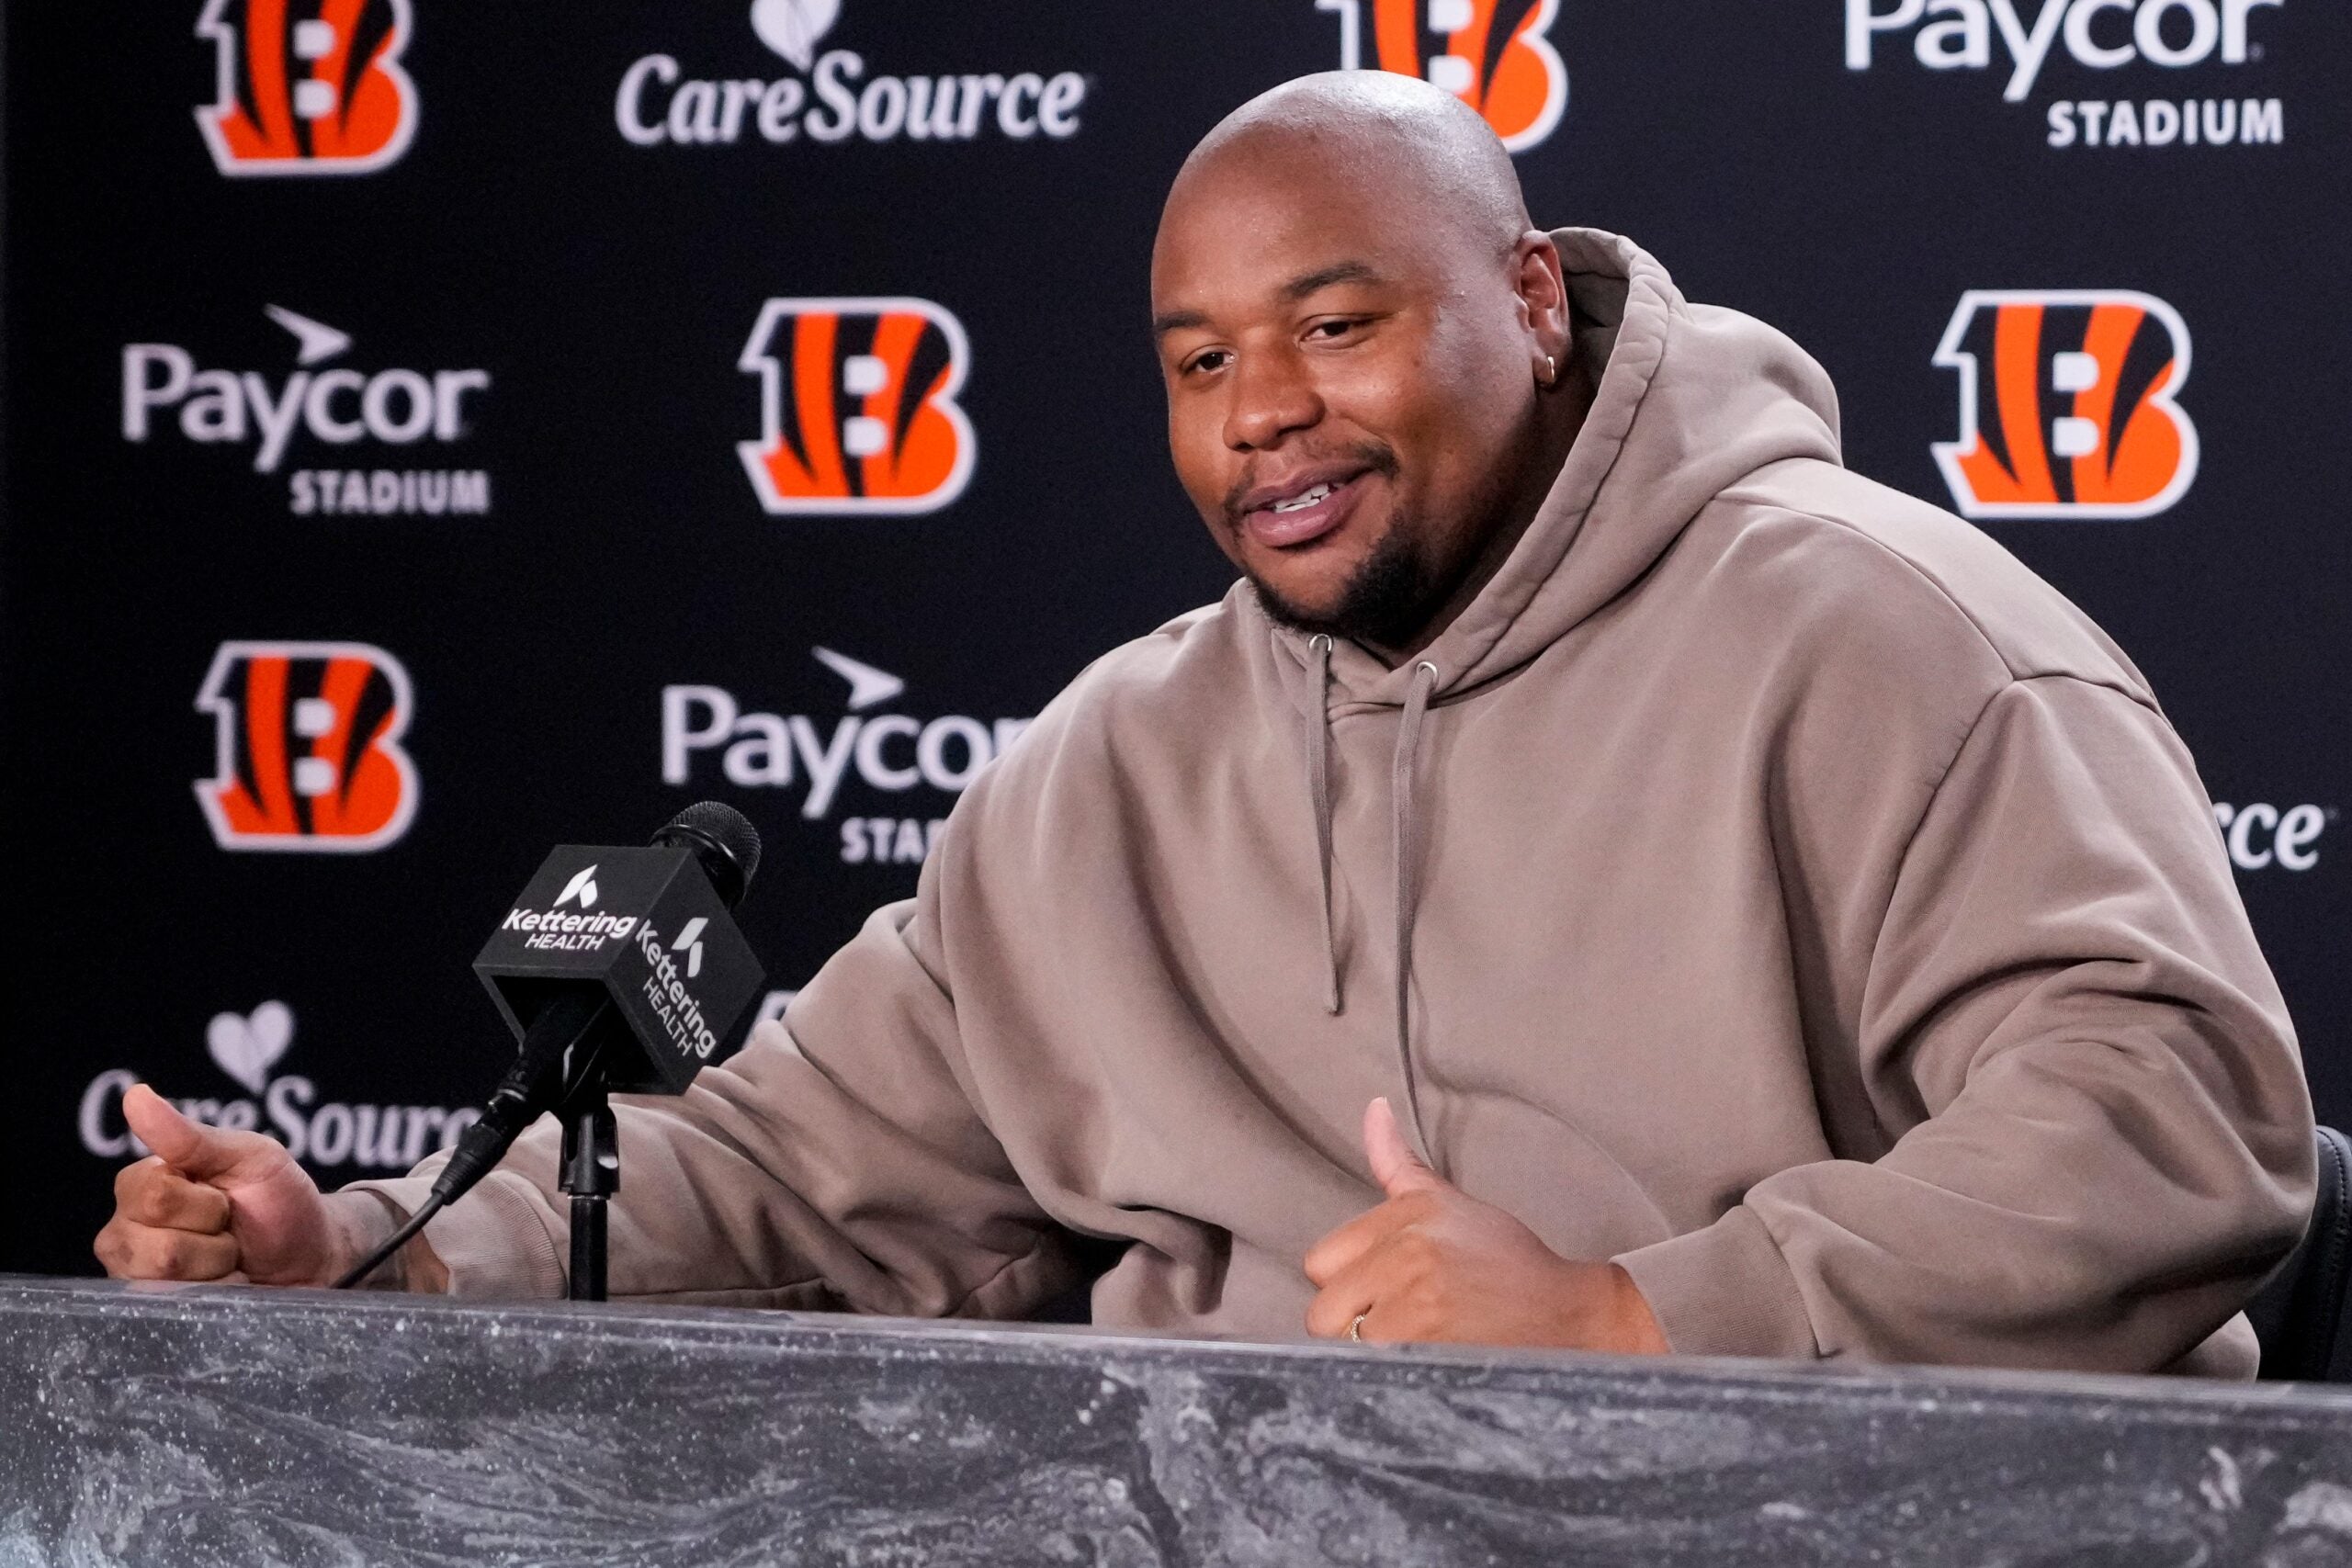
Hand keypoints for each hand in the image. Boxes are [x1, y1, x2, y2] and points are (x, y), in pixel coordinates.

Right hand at [93, 1083, 356, 1286]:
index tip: (228, 1197)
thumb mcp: (250, 1158)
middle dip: (214, 1239)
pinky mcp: (153, 1309)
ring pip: (163, 1279)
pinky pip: (176, 1308)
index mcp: (143, 1183)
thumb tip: (136, 1095)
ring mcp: (134, 1274)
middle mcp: (125, 1229)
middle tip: (230, 1229)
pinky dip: (218, 1294)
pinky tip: (226, 1283)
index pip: (154, 1196)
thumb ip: (191, 1138)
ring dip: (216, 1267)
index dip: (207, 1202)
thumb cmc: (279, 1201)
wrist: (314, 1256)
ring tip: (228, 1257)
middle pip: (156, 1246)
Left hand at [1303, 1098, 1669, 1353]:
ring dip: (1374, 1356)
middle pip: (1324, 1311)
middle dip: (1354, 1325)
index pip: (1320, 1262)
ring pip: (1346, 1346)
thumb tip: (1372, 1109)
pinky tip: (1425, 1365)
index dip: (1348, 1285)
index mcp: (1407, 1213)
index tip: (1384, 1292)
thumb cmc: (1508, 1262)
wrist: (1569, 1312)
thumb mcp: (1450, 1202)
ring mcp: (1418, 1302)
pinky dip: (1391, 1378)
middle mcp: (1409, 1251)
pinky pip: (1373, 1373)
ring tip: (1419, 1344)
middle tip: (1402, 1324)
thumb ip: (1398, 1163)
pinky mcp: (1431, 1349)